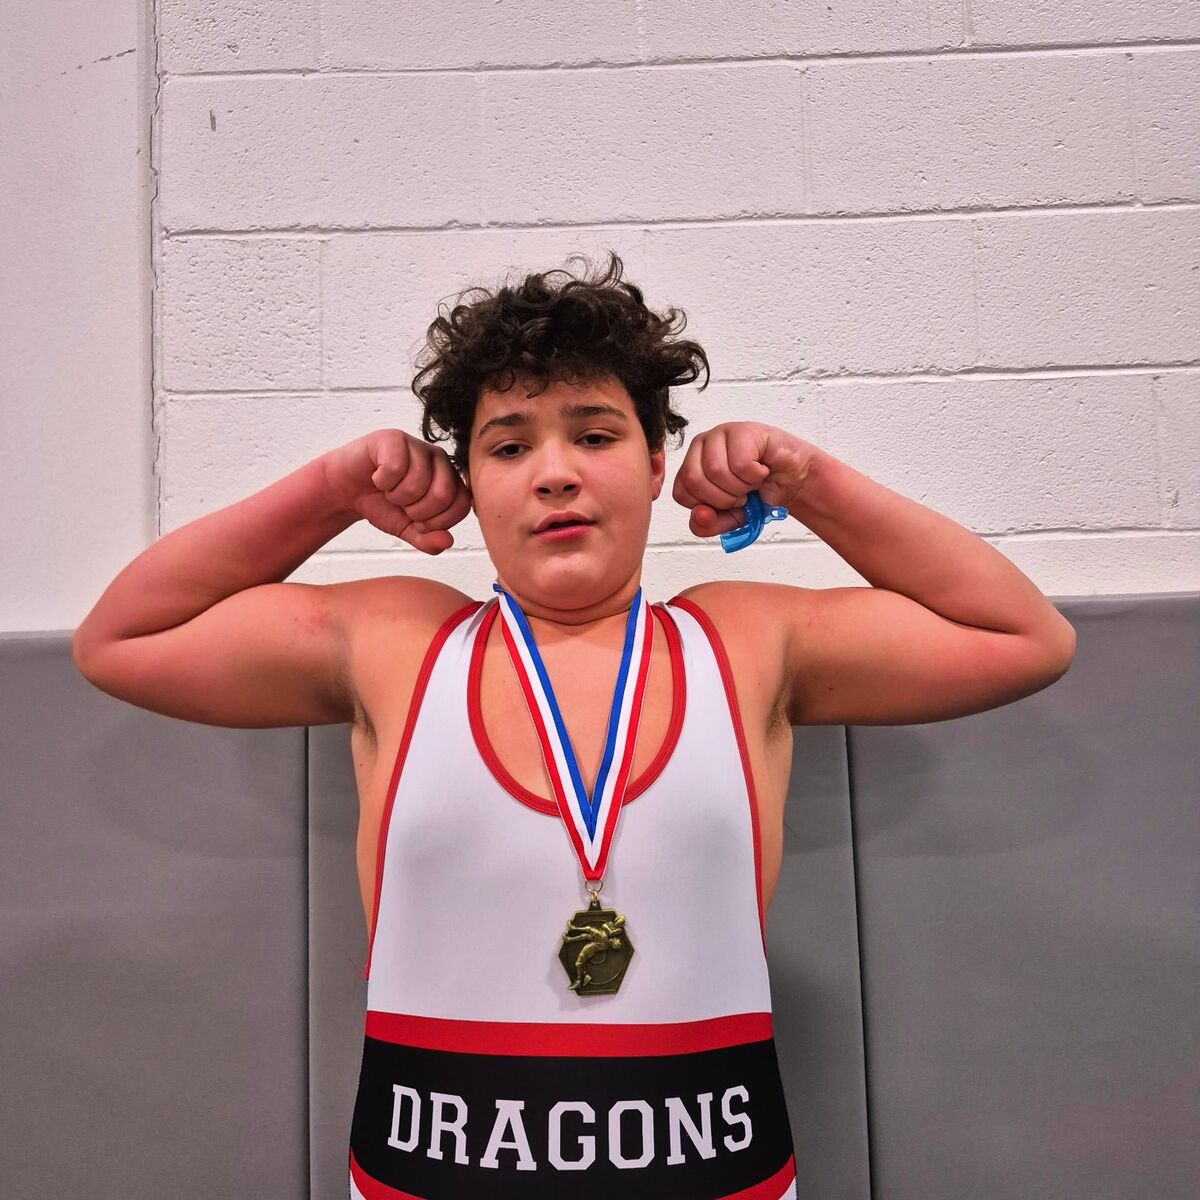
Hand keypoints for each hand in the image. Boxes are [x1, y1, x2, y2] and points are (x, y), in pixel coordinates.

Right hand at [321, 429, 472, 553]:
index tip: (416, 520)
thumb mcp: (408, 530)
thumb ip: (428, 540)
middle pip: (443, 495)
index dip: (435, 523)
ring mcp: (419, 446)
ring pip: (417, 483)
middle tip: (401, 504)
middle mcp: (440, 460)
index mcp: (451, 480)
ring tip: (388, 490)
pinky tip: (377, 476)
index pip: (461, 506)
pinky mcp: (395, 438)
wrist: (348, 490)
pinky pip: (396, 467)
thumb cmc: (382, 504)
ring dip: (396, 496)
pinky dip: (382, 481)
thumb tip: (447, 542)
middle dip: (415, 511)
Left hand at [671, 422, 819, 537]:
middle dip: (724, 497)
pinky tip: (761, 469)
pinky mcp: (742, 430)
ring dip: (741, 486)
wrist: (791, 480)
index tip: (726, 503)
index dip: (707, 506)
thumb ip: (706, 524)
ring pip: (716, 470)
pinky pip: (740, 463)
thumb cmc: (757, 492)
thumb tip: (700, 514)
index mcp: (690, 465)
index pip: (681, 492)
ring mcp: (720, 434)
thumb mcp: (727, 519)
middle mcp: (701, 446)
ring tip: (751, 481)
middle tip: (742, 494)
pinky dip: (755, 475)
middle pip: (694, 480)